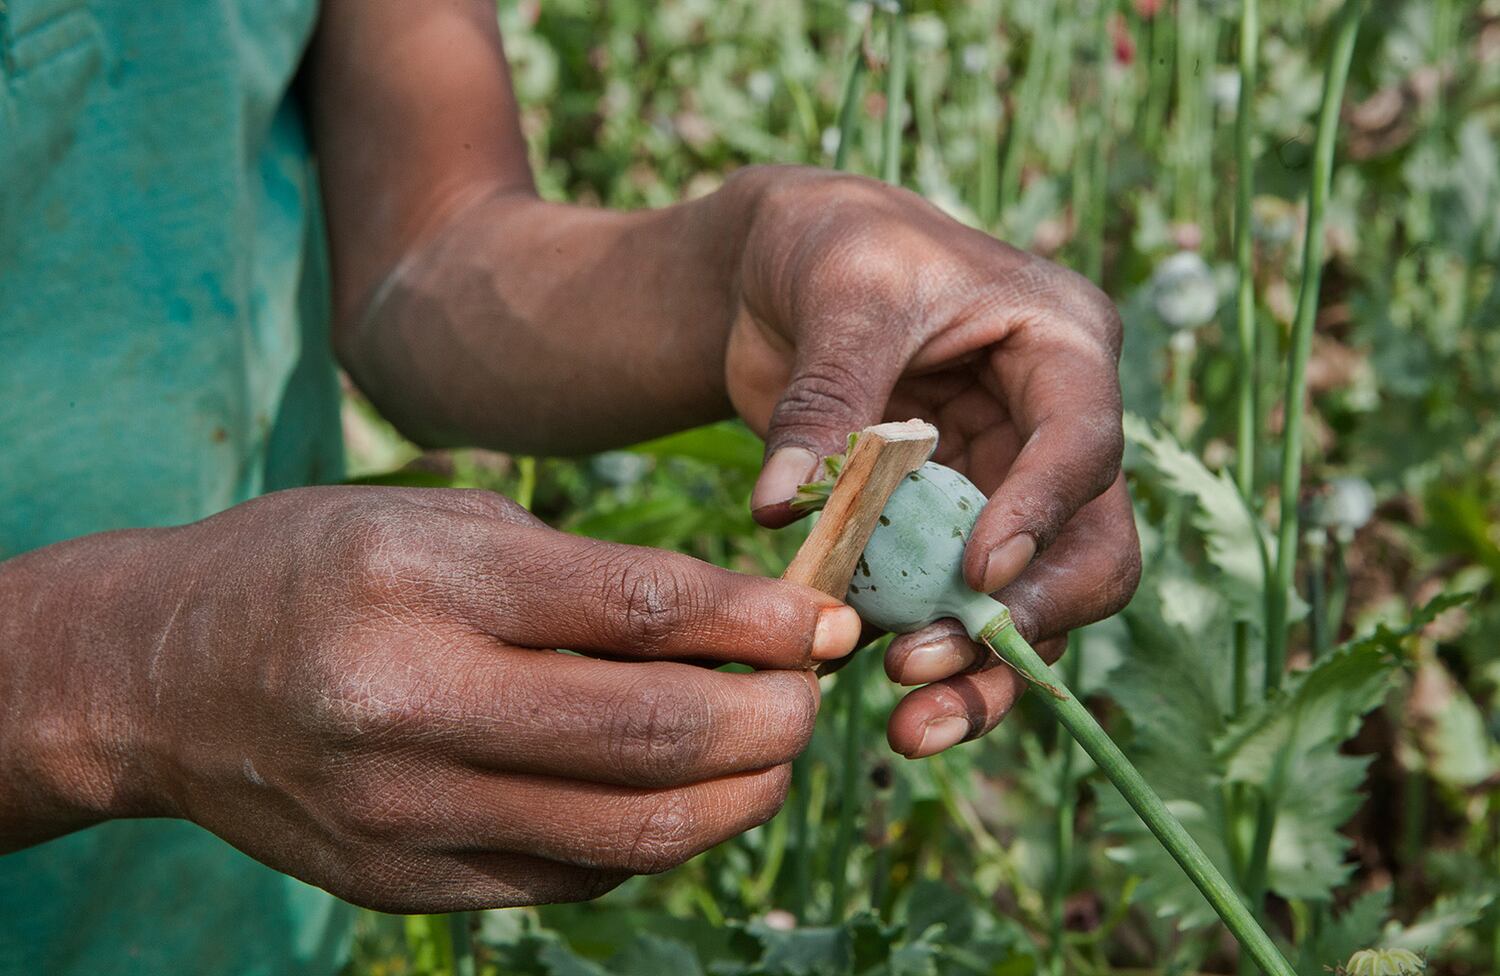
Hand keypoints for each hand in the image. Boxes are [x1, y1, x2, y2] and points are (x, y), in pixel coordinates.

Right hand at [2, 488, 859, 910]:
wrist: (164, 676)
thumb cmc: (319, 567)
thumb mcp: (445, 523)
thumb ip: (591, 579)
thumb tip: (749, 629)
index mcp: (422, 583)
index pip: (641, 610)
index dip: (759, 620)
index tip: (822, 619)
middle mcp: (408, 706)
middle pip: (656, 737)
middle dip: (774, 718)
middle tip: (812, 690)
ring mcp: (404, 815)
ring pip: (636, 831)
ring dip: (739, 793)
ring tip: (767, 748)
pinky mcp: (404, 884)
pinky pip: (577, 873)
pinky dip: (654, 834)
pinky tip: (675, 791)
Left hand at [725, 166, 1140, 757]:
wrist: (781, 273)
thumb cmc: (830, 247)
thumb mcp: (838, 293)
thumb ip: (826, 396)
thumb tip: (784, 508)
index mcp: (1061, 345)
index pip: (1084, 439)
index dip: (1043, 513)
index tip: (978, 574)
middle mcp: (1054, 429)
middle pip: (1091, 550)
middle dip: (1023, 621)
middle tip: (929, 666)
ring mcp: (1006, 491)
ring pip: (1033, 605)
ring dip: (982, 671)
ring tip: (912, 730)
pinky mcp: (947, 534)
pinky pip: (955, 609)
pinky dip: (924, 653)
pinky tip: (866, 690)